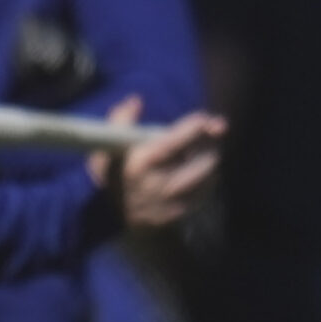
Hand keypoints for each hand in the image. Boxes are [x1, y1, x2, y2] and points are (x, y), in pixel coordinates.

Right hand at [90, 94, 223, 228]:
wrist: (123, 221)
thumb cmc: (117, 177)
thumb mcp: (106, 149)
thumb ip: (118, 122)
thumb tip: (136, 100)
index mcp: (138, 164)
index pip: (174, 140)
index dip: (195, 126)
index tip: (204, 118)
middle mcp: (158, 184)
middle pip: (204, 157)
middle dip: (211, 142)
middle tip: (214, 130)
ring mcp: (174, 201)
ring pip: (210, 172)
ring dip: (211, 157)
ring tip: (205, 151)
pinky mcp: (184, 212)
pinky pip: (208, 188)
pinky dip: (209, 176)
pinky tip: (200, 172)